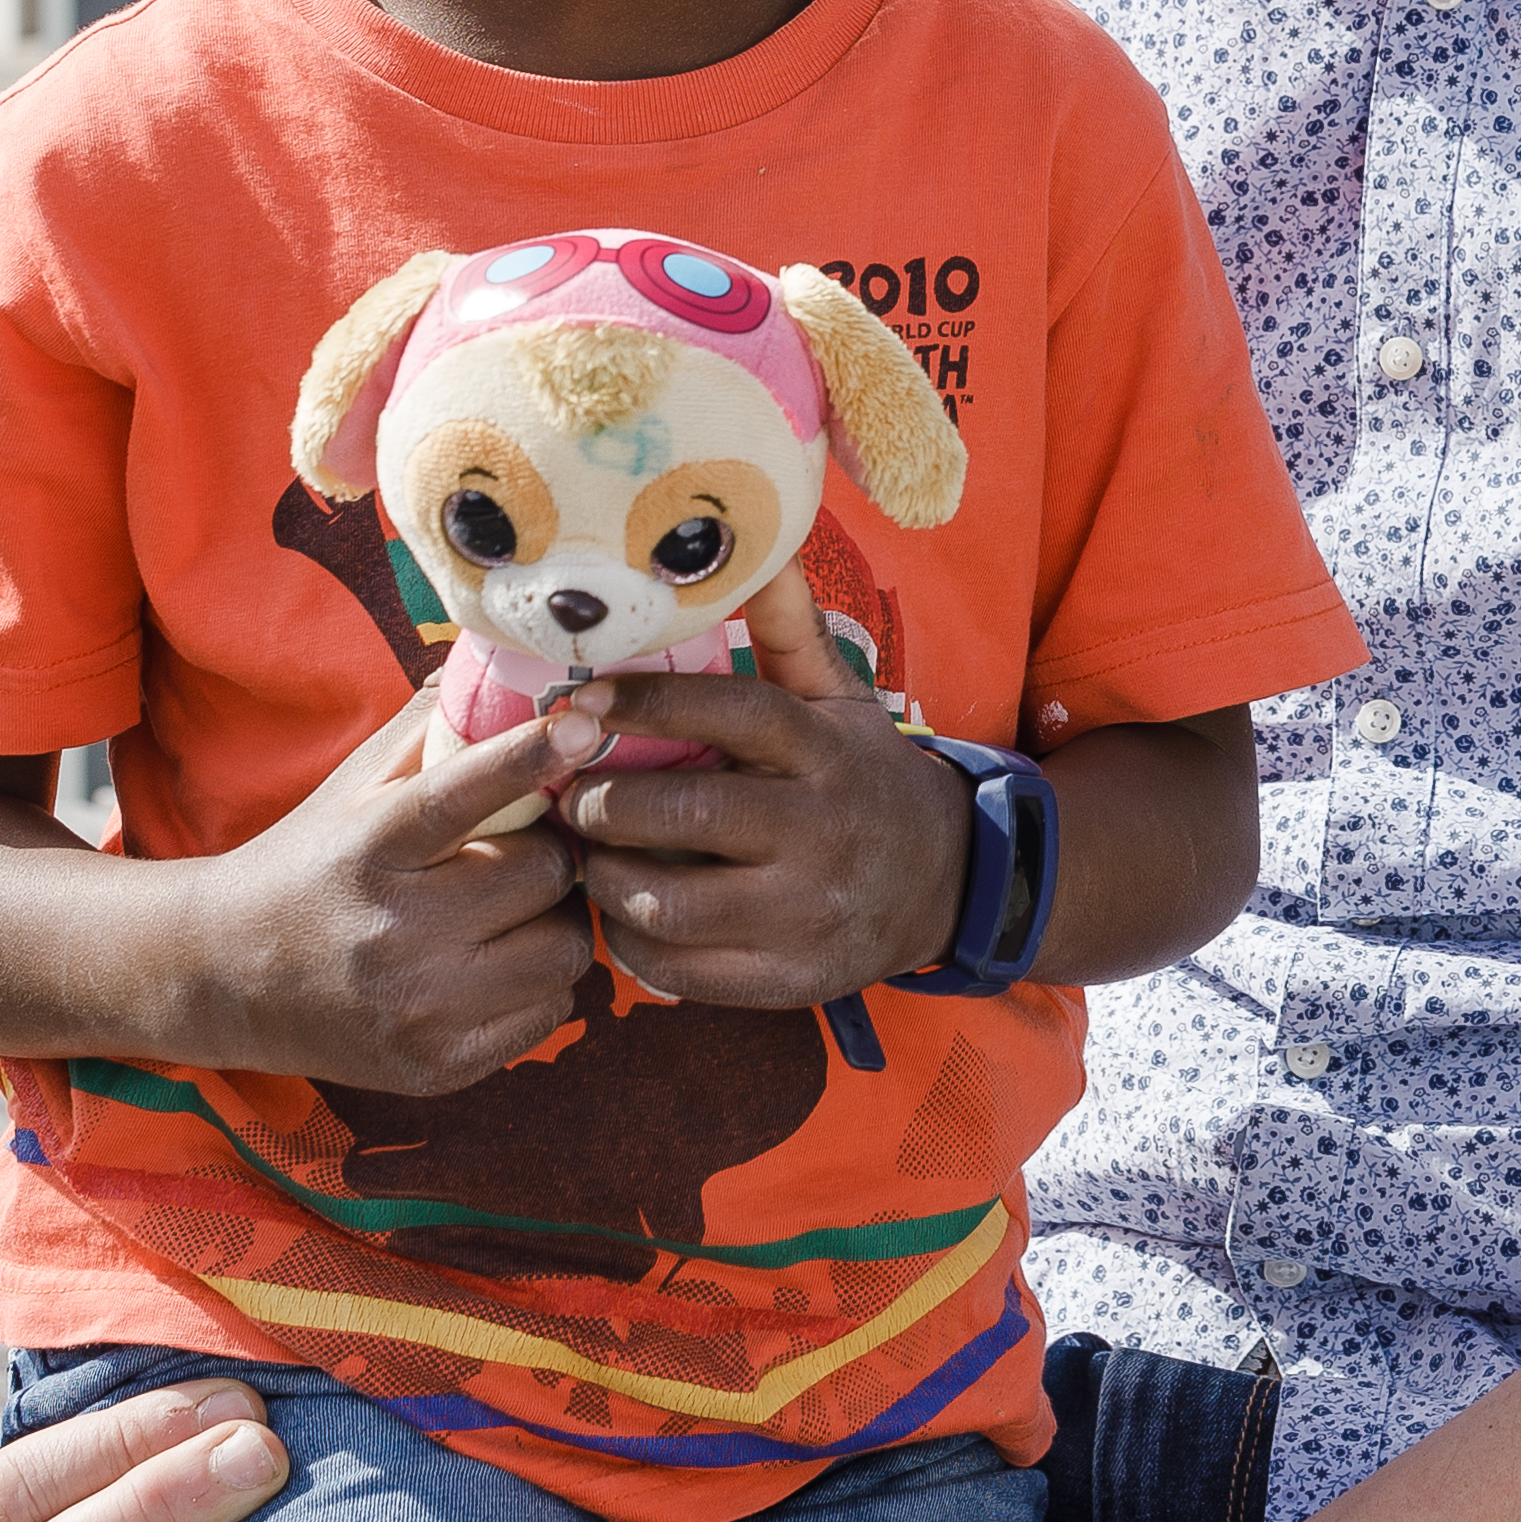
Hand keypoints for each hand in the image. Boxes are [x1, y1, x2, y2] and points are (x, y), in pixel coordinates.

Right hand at [199, 687, 612, 1093]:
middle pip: (544, 874)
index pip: (460, 793)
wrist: (225, 977)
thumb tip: (518, 663)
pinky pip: (552, 1013)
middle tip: (517, 854)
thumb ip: (431, 729)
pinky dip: (538, 985)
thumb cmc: (313, 863)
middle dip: (547, 857)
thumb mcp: (354, 788)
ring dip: (554, 924)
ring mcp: (418, 1007)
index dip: (529, 754)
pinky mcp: (439, 1066)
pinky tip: (492, 968)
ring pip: (565, 949)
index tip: (584, 720)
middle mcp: (394, 930)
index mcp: (370, 846)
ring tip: (508, 915)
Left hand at [559, 562, 970, 1011]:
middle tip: (572, 794)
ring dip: (608, 878)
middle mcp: (820, 829)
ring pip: (671, 902)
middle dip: (605, 803)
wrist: (948, 883)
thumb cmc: (863, 778)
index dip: (647, 701)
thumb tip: (763, 544)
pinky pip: (684, 971)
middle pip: (687, 813)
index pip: (731, 711)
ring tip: (591, 856)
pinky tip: (625, 913)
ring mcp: (807, 910)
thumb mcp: (842, 701)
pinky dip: (635, 946)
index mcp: (825, 750)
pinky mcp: (792, 977)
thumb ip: (790, 630)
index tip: (582, 698)